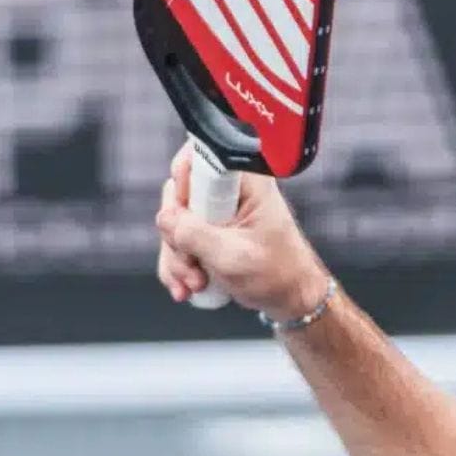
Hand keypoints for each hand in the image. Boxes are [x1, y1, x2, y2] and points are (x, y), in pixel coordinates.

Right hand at [154, 142, 326, 317]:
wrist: (290, 298)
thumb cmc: (277, 274)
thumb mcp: (233, 257)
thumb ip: (195, 234)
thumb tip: (165, 218)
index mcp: (247, 182)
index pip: (200, 157)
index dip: (183, 185)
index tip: (183, 216)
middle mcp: (230, 190)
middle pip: (178, 196)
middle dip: (177, 238)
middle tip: (192, 267)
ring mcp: (218, 211)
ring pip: (174, 223)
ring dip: (177, 258)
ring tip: (196, 284)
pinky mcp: (209, 230)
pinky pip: (178, 241)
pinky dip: (178, 266)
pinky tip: (187, 288)